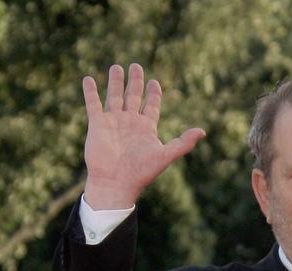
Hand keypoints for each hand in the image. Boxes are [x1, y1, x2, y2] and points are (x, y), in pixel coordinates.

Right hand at [82, 63, 204, 208]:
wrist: (116, 183)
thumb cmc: (141, 172)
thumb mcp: (165, 155)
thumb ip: (183, 143)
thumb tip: (202, 131)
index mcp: (146, 128)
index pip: (151, 106)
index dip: (153, 94)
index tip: (155, 82)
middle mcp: (130, 123)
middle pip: (133, 96)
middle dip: (135, 82)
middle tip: (136, 66)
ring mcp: (113, 122)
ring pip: (114, 96)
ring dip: (115, 82)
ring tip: (117, 67)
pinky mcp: (97, 124)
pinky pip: (93, 104)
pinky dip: (91, 92)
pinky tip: (89, 79)